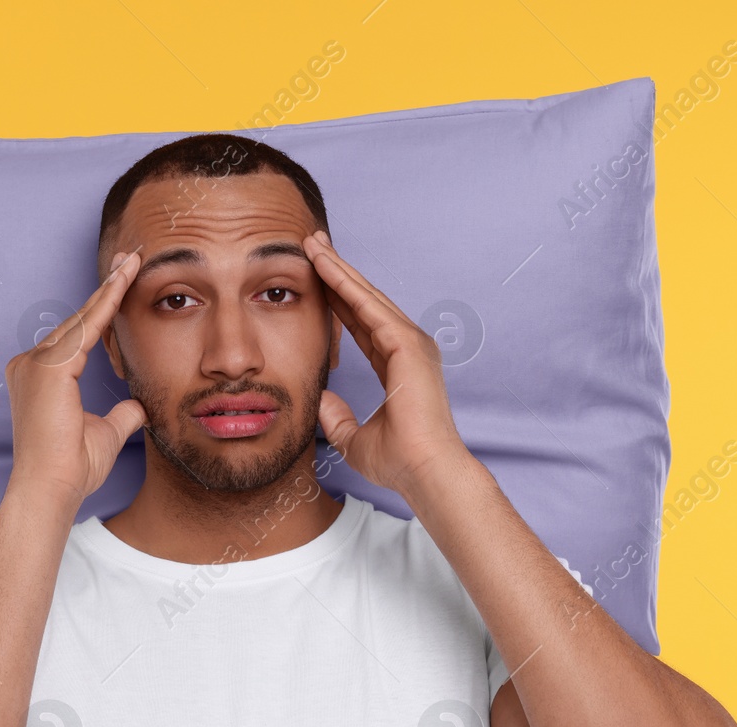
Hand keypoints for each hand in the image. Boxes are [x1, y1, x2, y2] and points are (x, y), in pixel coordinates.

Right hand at [4, 247, 147, 503]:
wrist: (50, 490)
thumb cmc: (70, 470)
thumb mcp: (104, 435)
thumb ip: (121, 416)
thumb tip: (139, 407)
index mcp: (39, 377)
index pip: (77, 335)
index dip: (100, 309)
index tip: (121, 281)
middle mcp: (30, 364)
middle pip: (77, 319)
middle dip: (106, 288)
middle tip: (131, 257)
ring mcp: (33, 364)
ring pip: (82, 319)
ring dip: (110, 289)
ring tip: (134, 261)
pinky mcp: (46, 368)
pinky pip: (85, 329)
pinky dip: (106, 305)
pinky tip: (125, 282)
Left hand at [302, 229, 472, 497]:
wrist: (425, 472)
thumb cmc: (400, 463)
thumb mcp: (355, 439)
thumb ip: (337, 417)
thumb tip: (320, 399)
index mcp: (399, 366)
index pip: (361, 324)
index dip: (338, 300)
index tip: (315, 278)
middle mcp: (408, 348)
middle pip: (365, 301)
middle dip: (337, 272)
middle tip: (312, 243)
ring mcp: (412, 343)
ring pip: (366, 296)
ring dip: (337, 268)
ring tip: (311, 243)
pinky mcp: (408, 344)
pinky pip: (369, 306)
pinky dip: (345, 283)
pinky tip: (323, 264)